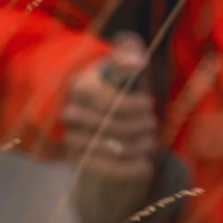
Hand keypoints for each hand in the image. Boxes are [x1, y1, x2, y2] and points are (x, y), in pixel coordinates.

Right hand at [60, 36, 157, 177]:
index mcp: (80, 86)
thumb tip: (136, 63)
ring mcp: (73, 138)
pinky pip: (106, 170)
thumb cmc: (115, 81)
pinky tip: (146, 166)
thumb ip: (128, 53)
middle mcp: (71, 113)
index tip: (148, 103)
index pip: (111, 103)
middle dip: (140, 125)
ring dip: (139, 146)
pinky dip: (130, 170)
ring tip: (150, 140)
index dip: (135, 106)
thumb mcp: (121, 60)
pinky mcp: (80, 159)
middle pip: (114, 127)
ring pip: (113, 149)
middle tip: (151, 122)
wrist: (96, 108)